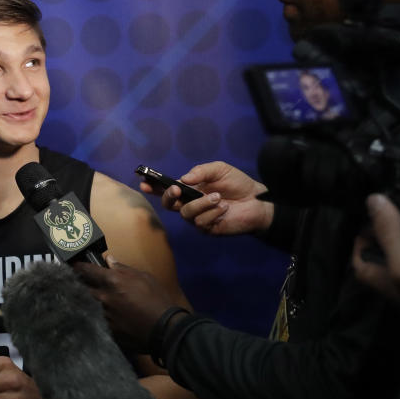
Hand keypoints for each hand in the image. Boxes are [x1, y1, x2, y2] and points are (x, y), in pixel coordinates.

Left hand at [74, 255, 177, 352]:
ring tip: (92, 300)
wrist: (165, 328)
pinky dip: (96, 317)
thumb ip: (123, 269)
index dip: (78, 266)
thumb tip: (110, 261)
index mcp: (112, 281)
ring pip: (87, 306)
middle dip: (79, 285)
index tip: (73, 265)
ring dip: (87, 302)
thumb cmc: (158, 300)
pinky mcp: (107, 330)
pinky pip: (95, 320)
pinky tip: (102, 316)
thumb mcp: (144, 277)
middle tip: (80, 283)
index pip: (87, 271)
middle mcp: (104, 298)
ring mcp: (103, 315)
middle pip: (81, 289)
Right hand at [141, 162, 271, 235]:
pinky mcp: (208, 229)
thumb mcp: (219, 169)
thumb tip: (183, 179)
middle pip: (168, 204)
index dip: (153, 187)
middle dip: (168, 196)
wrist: (256, 200)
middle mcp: (190, 204)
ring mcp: (197, 218)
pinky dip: (212, 213)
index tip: (143, 181)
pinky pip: (201, 222)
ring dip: (201, 204)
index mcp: (189, 189)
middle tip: (177, 190)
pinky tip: (224, 207)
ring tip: (218, 197)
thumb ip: (201, 171)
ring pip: (186, 213)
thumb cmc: (237, 184)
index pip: (166, 189)